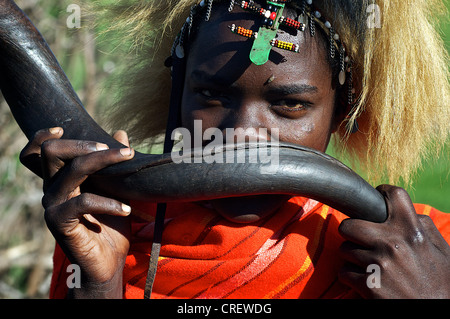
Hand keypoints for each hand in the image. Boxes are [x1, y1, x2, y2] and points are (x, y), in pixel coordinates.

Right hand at [20, 128, 134, 297]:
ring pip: (72, 170)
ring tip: (129, 161)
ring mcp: (52, 205)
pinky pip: (83, 202)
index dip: (41, 136)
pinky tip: (127, 209)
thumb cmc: (112, 223)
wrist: (108, 260)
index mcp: (60, 179)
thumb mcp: (116, 188)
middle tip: (118, 150)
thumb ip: (114, 162)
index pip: (36, 153)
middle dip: (84, 143)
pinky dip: (109, 202)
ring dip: (105, 161)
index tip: (62, 127)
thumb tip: (120, 132)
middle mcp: (51, 189)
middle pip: (52, 151)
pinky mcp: (59, 222)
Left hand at [338, 185, 449, 298]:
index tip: (375, 198)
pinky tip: (365, 280)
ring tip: (368, 265)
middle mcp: (392, 244)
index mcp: (412, 232)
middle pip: (349, 224)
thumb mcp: (442, 252)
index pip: (394, 196)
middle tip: (360, 239)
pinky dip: (350, 277)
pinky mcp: (367, 284)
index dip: (382, 193)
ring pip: (344, 249)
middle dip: (352, 232)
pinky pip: (343, 272)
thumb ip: (424, 228)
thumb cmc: (440, 284)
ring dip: (352, 257)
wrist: (437, 311)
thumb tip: (409, 212)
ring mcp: (378, 264)